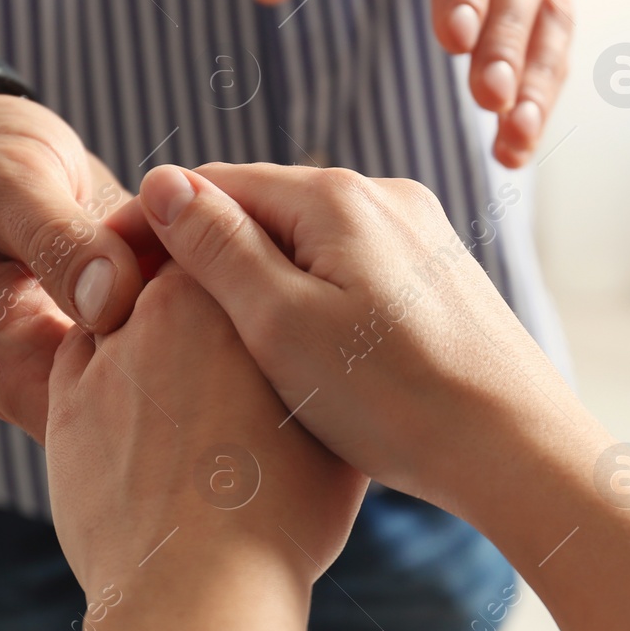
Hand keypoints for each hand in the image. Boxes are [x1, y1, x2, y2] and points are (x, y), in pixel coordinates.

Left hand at [45, 260, 366, 594]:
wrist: (196, 591)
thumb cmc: (281, 514)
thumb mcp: (332, 433)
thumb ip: (324, 376)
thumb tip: (338, 365)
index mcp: (225, 298)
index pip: (224, 242)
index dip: (239, 265)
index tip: (255, 293)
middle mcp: (156, 311)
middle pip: (165, 272)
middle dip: (187, 292)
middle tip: (218, 329)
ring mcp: (104, 359)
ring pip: (120, 314)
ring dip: (142, 331)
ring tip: (180, 374)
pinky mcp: (66, 407)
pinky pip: (82, 365)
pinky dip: (107, 373)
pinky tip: (138, 407)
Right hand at [122, 163, 604, 514]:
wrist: (517, 447)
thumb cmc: (396, 398)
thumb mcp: (279, 323)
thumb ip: (217, 248)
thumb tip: (163, 183)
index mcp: (338, 196)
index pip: (215, 184)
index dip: (155, 227)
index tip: (113, 280)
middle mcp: (385, 196)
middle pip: (264, 210)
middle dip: (208, 255)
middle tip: (157, 321)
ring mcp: (420, 234)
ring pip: (309, 245)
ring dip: (260, 283)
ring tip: (226, 347)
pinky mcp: (439, 276)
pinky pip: (352, 271)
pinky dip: (312, 301)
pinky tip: (303, 356)